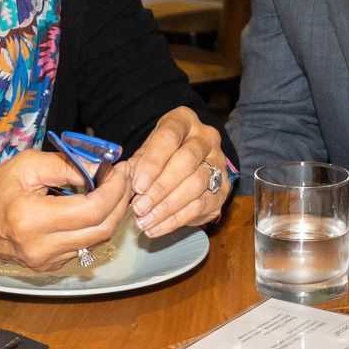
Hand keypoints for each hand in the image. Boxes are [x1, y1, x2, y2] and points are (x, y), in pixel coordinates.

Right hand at [0, 149, 129, 273]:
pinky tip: (95, 206)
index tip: (121, 169)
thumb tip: (100, 166)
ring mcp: (46, 262)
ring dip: (112, 214)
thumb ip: (65, 165)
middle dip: (120, 201)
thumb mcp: (25, 165)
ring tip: (113, 188)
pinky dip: (96, 226)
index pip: (92, 209)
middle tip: (124, 178)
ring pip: (97, 240)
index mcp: (33, 219)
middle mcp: (42, 247)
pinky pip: (84, 247)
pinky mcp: (49, 267)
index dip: (114, 189)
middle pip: (102, 229)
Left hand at [122, 107, 232, 237]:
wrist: (191, 163)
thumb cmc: (163, 154)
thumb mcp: (147, 150)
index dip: (153, 162)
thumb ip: (138, 163)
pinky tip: (156, 227)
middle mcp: (206, 139)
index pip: (169, 136)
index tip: (137, 185)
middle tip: (139, 206)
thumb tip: (126, 182)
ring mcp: (218, 163)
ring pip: (195, 184)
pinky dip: (175, 220)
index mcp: (184, 121)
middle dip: (160, 187)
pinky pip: (199, 206)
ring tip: (145, 220)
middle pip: (186, 161)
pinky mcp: (222, 189)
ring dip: (167, 206)